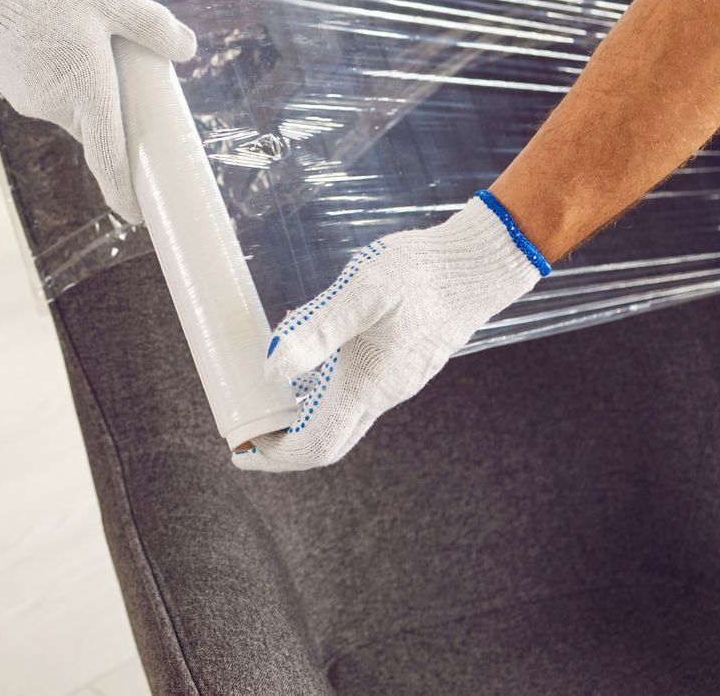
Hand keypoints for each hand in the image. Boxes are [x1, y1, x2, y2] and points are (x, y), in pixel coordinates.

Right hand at [0, 0, 195, 222]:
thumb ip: (150, 24)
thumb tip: (187, 48)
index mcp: (86, 93)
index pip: (108, 160)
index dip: (124, 193)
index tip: (138, 215)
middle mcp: (56, 106)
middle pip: (96, 124)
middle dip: (112, 107)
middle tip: (124, 64)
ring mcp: (28, 98)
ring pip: (70, 102)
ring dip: (83, 83)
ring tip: (81, 31)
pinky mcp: (10, 83)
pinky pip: (46, 88)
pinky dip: (58, 71)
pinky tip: (52, 31)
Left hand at [233, 192, 547, 471]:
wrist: (478, 264)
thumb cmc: (420, 274)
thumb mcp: (361, 293)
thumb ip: (317, 330)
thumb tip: (272, 368)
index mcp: (365, 385)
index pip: (314, 445)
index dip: (274, 455)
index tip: (241, 446)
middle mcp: (382, 395)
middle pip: (328, 442)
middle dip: (284, 446)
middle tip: (247, 430)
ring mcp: (396, 383)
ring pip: (344, 420)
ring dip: (303, 421)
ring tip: (266, 399)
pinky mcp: (403, 367)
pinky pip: (358, 398)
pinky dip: (325, 398)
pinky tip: (309, 367)